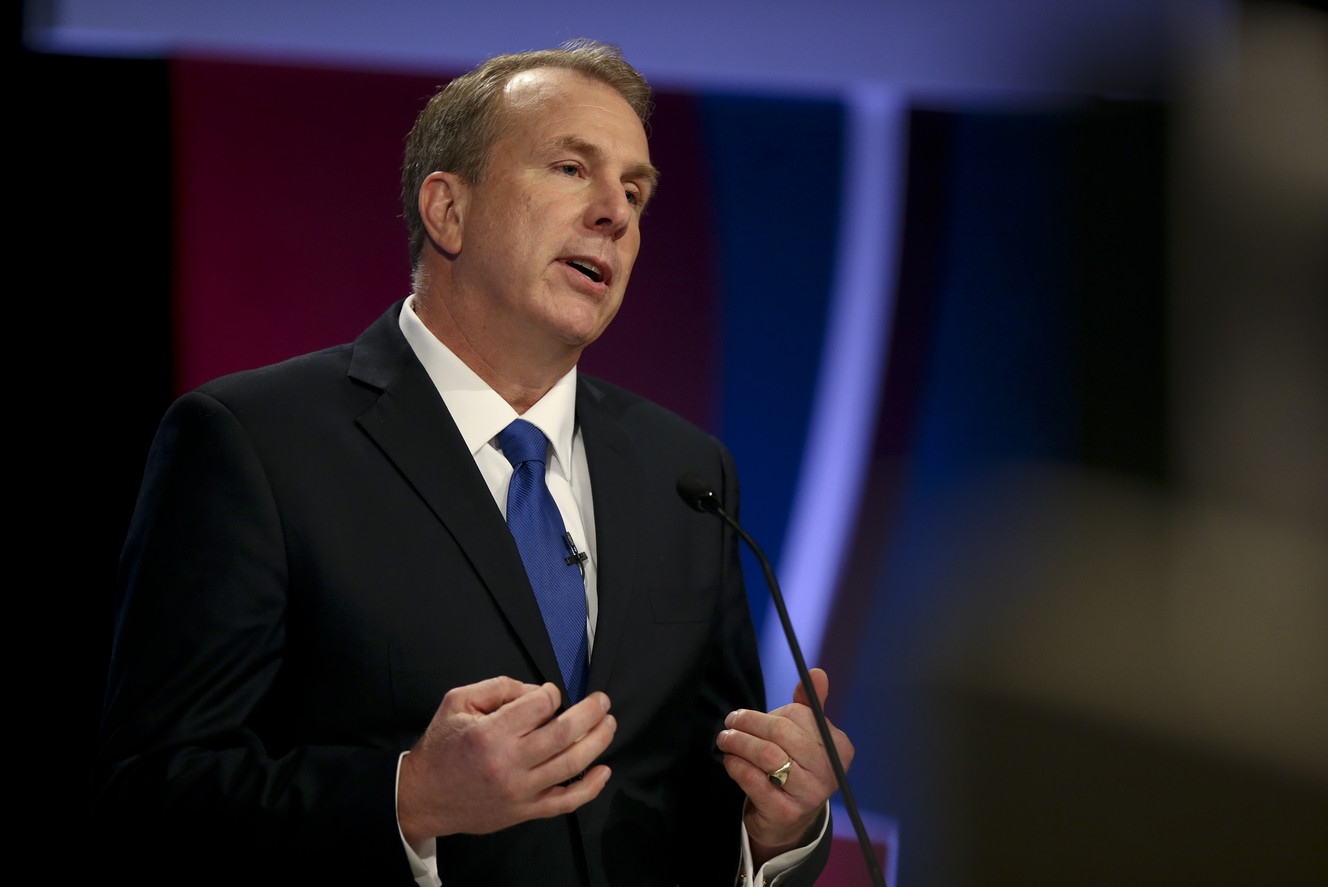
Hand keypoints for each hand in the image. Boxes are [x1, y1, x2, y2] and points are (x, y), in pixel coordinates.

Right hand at [397, 677, 615, 843]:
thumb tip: (537, 691)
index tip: (550, 693)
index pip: (540, 705)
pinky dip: (590, 788)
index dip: (552, 693)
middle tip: (603, 701)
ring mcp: (520, 791)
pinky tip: (604, 770)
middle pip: (565, 733)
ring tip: (609, 724)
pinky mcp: (524, 812)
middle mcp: (508, 762)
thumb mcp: (457, 701)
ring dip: (598, 742)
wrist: (422, 796)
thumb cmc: (441, 746)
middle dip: (590, 713)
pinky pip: (565, 802)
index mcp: (491, 732)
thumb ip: (499, 688)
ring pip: (571, 765)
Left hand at [716, 667, 852, 865]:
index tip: (744, 714)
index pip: (799, 716)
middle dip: (748, 724)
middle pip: (781, 734)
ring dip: (738, 743)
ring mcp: (809, 795)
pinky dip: (736, 765)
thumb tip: (817, 673)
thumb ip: (809, 704)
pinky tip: (730, 760)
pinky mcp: (785, 812)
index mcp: (838, 747)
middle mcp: (829, 772)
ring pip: (766, 756)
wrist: (789, 818)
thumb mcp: (805, 735)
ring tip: (725, 739)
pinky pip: (753, 780)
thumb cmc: (796, 766)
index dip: (767, 714)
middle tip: (729, 723)